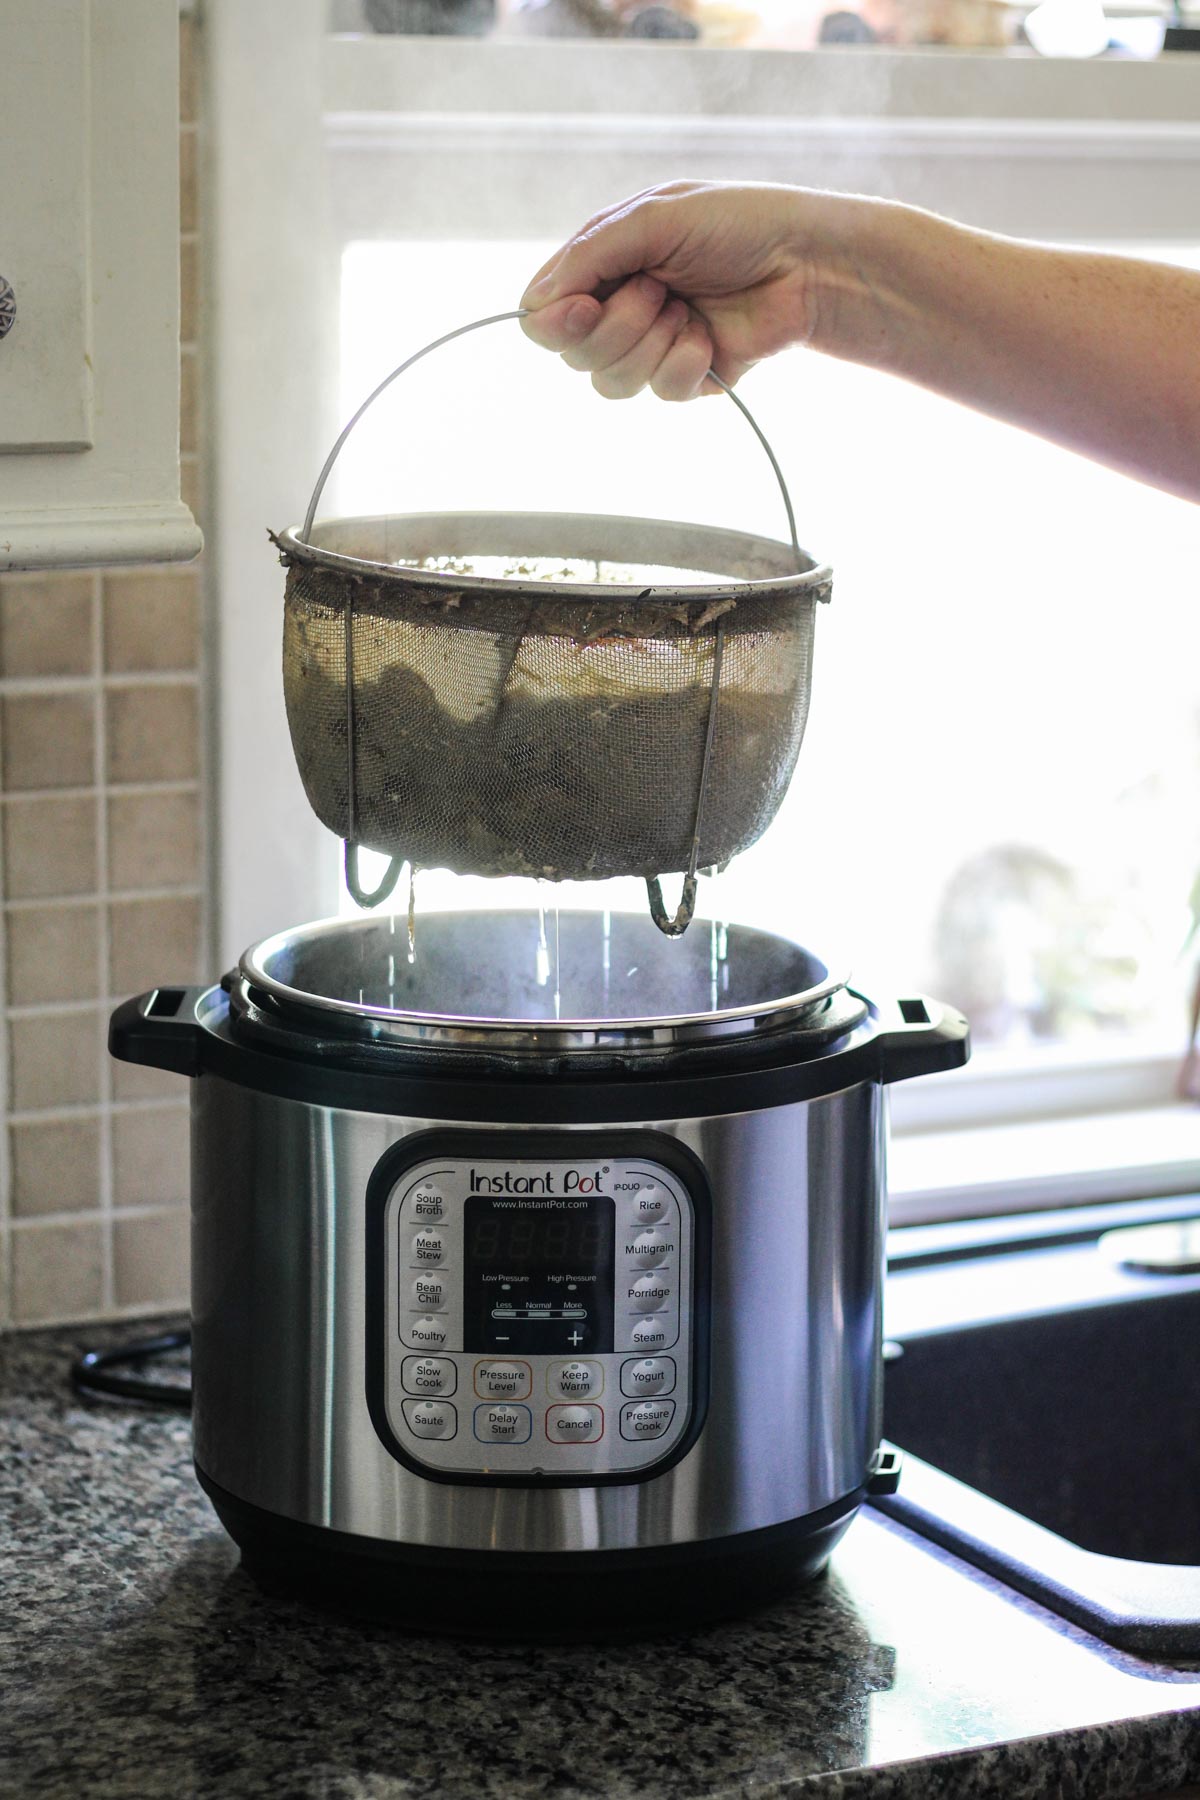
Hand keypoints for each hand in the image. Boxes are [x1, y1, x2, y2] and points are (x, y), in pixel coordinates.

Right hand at [520, 180, 854, 400]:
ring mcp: (651, 346)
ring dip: (650, 343)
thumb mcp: (654, 218)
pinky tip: (711, 336)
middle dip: (616, 325)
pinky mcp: (686, 377)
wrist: (805, 261)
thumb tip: (535, 306)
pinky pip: (660, 392)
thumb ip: (590, 255)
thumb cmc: (736, 224)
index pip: (544, 314)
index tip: (584, 307)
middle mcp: (619, 308)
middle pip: (573, 354)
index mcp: (603, 265)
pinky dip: (685, 362)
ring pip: (610, 383)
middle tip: (660, 289)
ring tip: (688, 308)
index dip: (555, 321)